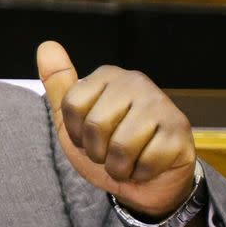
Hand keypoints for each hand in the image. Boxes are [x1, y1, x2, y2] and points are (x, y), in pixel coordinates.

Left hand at [36, 41, 196, 218]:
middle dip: (97, 152)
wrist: (146, 180)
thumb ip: (59, 85)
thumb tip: (46, 46)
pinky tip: (147, 164)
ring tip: (127, 159)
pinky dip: (141, 172)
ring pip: (121, 146)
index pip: (72, 105)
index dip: (76, 132)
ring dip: (119, 166)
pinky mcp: (179, 130)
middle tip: (109, 151)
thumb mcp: (74, 119)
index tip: (87, 137)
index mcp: (107, 76)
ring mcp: (161, 104)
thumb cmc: (108, 146)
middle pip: (95, 124)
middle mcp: (136, 82)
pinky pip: (146, 161)